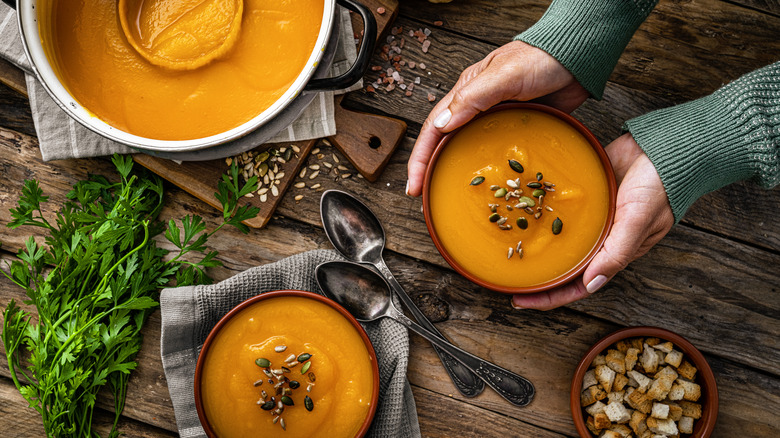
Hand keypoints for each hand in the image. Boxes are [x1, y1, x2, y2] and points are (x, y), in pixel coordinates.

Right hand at [405, 41, 588, 195]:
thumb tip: (442, 124)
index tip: (414, 185)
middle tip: (426, 198)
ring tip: (452, 199)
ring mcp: (498, 121)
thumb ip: (473, 98)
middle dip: (432, 171)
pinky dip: (493, 172)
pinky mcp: (519, 130)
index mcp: (466, 93)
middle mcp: (478, 109)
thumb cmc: (540, 58)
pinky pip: (499, 154)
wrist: (579, 58)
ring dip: (460, 174)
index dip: (420, 158)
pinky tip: (494, 189)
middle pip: (446, 144)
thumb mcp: (503, 76)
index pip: (433, 129)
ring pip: (471, 152)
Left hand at [511, 133, 674, 310]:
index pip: (579, 285)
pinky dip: (541, 214)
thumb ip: (617, 253)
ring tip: (509, 250)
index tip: (523, 301)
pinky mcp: (584, 195)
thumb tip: (591, 284)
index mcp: (615, 252)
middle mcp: (600, 239)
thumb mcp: (639, 221)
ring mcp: (591, 218)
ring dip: (537, 246)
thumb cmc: (660, 186)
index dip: (551, 297)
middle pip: (564, 267)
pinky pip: (558, 210)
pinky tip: (522, 214)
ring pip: (559, 240)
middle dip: (538, 278)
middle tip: (509, 282)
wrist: (663, 145)